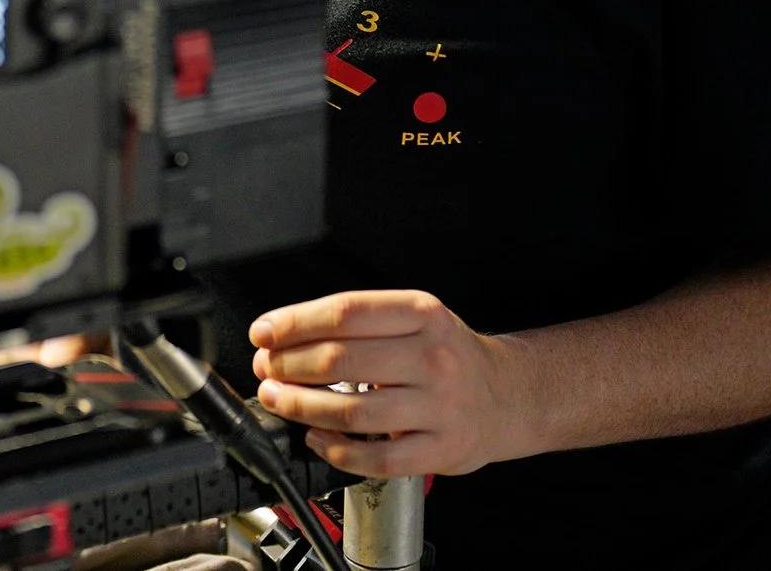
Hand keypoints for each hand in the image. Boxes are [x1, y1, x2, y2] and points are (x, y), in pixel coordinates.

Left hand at [249, 290, 538, 477]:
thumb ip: (357, 322)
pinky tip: (317, 438)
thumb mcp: (414, 318)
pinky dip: (336, 451)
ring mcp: (439, 406)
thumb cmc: (446, 354)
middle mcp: (433, 357)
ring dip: (301, 407)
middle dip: (289, 366)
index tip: (264, 333)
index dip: (294, 323)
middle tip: (267, 370)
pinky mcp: (440, 450)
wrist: (506, 395)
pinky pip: (376, 458)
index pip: (345, 313)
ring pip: (352, 411)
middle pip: (341, 359)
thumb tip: (283, 335)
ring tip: (279, 400)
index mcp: (422, 314)